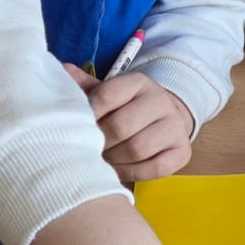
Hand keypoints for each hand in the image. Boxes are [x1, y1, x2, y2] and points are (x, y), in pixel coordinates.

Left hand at [63, 63, 192, 182]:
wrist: (166, 118)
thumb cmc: (128, 107)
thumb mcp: (109, 93)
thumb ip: (86, 87)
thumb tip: (62, 71)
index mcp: (139, 82)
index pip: (107, 95)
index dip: (88, 114)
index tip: (78, 125)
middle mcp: (161, 101)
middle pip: (121, 126)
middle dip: (100, 141)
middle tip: (88, 148)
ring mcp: (176, 127)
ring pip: (138, 149)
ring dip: (114, 159)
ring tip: (102, 159)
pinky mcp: (183, 151)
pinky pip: (155, 168)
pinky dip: (132, 172)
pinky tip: (119, 169)